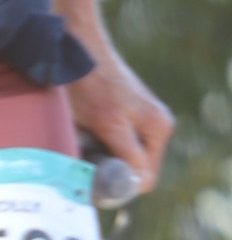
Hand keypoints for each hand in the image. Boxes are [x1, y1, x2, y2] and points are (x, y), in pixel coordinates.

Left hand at [67, 36, 173, 193]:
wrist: (80, 56)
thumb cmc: (94, 89)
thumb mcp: (111, 127)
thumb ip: (129, 154)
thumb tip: (141, 183)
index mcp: (159, 129)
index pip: (146, 178)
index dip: (121, 183)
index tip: (97, 178)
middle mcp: (155, 126)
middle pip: (132, 169)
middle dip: (110, 169)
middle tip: (87, 157)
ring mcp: (139, 122)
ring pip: (119, 158)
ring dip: (100, 158)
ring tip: (84, 140)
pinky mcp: (123, 118)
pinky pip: (111, 145)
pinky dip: (97, 145)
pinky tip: (84, 133)